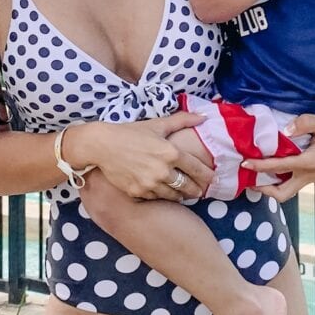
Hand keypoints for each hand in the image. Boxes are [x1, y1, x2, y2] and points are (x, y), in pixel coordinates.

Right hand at [67, 112, 212, 200]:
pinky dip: (161, 196)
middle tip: (200, 191)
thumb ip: (183, 120)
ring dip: (180, 195)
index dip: (207, 176)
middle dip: (196, 190)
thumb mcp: (157, 124)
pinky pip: (156, 198)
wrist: (102, 145)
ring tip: (184, 194)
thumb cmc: (130, 132)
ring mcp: (150, 183)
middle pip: (188, 186)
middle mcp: (162, 171)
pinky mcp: (138, 192)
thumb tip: (204, 116)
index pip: (197, 169)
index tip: (212, 179)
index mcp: (170, 153)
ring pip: (173, 195)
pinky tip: (163, 192)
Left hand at [242, 107, 314, 201]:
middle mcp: (308, 174)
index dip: (259, 166)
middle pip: (282, 194)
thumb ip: (305, 123)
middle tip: (248, 177)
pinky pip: (291, 182)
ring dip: (270, 185)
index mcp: (310, 163)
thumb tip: (285, 129)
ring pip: (286, 190)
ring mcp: (311, 176)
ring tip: (255, 173)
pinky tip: (271, 165)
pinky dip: (279, 178)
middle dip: (263, 189)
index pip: (278, 168)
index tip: (245, 162)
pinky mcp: (312, 173)